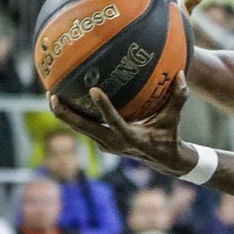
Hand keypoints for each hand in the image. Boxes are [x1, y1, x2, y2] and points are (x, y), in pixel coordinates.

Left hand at [50, 73, 194, 176]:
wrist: (163, 160)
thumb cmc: (168, 135)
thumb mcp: (174, 118)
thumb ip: (179, 97)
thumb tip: (182, 73)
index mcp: (130, 137)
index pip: (113, 121)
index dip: (103, 107)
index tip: (94, 89)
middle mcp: (113, 142)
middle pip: (84, 128)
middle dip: (66, 113)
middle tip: (52, 96)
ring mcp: (104, 144)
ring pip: (79, 128)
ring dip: (64, 114)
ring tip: (51, 95)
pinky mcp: (101, 141)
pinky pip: (83, 127)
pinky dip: (73, 115)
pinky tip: (64, 100)